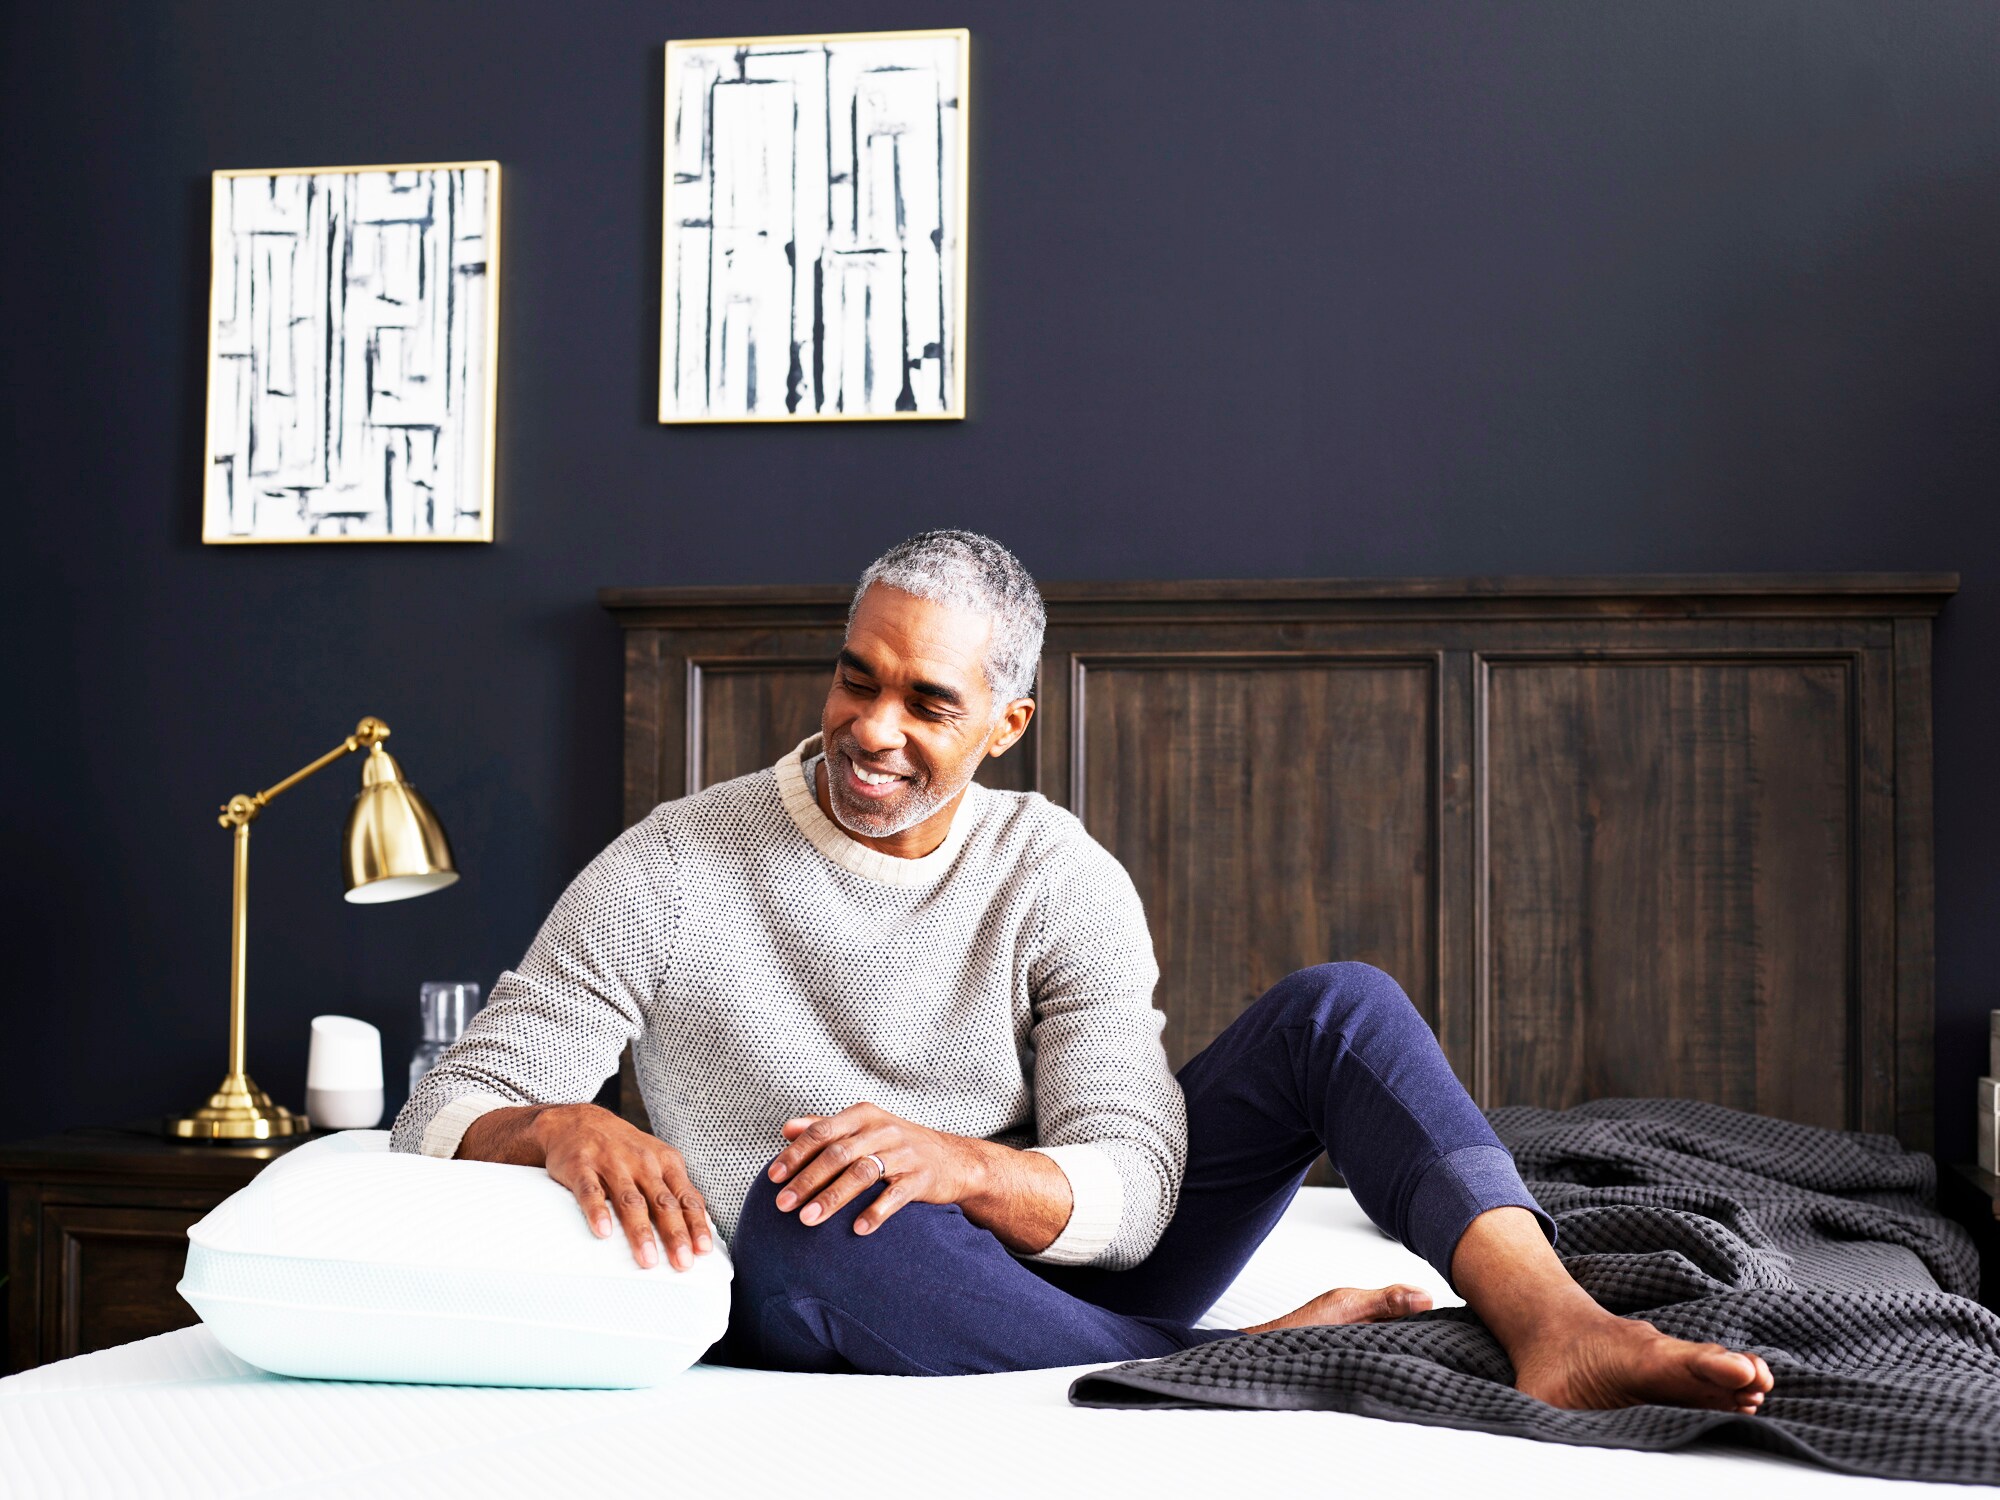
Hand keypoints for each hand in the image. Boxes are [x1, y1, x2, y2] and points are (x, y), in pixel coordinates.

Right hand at [529, 1102, 714, 1270]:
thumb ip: (674, 1191)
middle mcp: (642, 1161)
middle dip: (674, 1234)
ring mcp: (611, 1163)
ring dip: (640, 1231)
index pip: (686, 1197)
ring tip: (648, 1260)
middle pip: (662, 1202)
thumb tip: (700, 1227)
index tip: (703, 1251)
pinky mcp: (581, 1166)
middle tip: (683, 1263)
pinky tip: (603, 1232)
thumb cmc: (625, 1149)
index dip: (696, 1224)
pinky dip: (598, 1211)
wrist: (579, 1120)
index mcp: (665, 1162)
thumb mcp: (656, 1161)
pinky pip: (590, 1191)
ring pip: (630, 1200)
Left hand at [767, 1102, 982, 1234]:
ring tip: (808, 1219)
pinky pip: (896, 1195)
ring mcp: (904, 1153)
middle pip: (838, 1154)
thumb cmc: (896, 1145)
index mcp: (863, 1115)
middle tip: (783, 1205)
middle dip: (807, 1180)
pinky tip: (858, 1230)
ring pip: (862, 1173)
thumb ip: (826, 1127)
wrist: (952, 1159)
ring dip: (833, 1197)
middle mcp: (883, 1130)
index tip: (772, 1177)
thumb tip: (786, 1128)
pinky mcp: (922, 1177)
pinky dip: (876, 1212)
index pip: (822, 1132)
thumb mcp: (863, 1128)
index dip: (795, 1154)